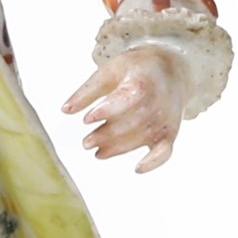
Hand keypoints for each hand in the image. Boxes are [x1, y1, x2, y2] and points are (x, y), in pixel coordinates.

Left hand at [63, 46, 187, 170]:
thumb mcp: (110, 71)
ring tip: (98, 152)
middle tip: (86, 142)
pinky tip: (137, 168)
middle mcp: (158, 100)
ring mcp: (166, 118)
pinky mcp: (170, 132)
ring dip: (119, 148)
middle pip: (133, 122)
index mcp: (143, 81)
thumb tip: (66, 110)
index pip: (127, 98)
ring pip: (143, 138)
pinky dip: (154, 162)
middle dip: (107, 135)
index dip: (107, 111)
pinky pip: (165, 151)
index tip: (87, 119)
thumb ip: (88, 91)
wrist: (172, 70)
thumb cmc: (138, 69)